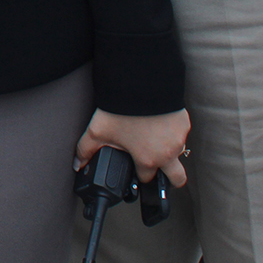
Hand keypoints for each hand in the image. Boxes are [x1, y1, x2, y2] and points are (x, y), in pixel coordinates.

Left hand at [74, 108, 189, 186]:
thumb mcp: (98, 131)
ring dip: (168, 150)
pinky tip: (157, 122)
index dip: (139, 175)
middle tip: (159, 171)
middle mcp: (167, 153)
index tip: (135, 168)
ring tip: (151, 137)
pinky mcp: (184, 124)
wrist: (140, 84)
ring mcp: (179, 139)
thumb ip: (86, 150)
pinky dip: (171, 132)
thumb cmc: (120, 109)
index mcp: (148, 159)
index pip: (146, 179)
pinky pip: (181, 134)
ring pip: (178, 153)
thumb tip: (78, 164)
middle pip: (177, 178)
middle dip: (170, 179)